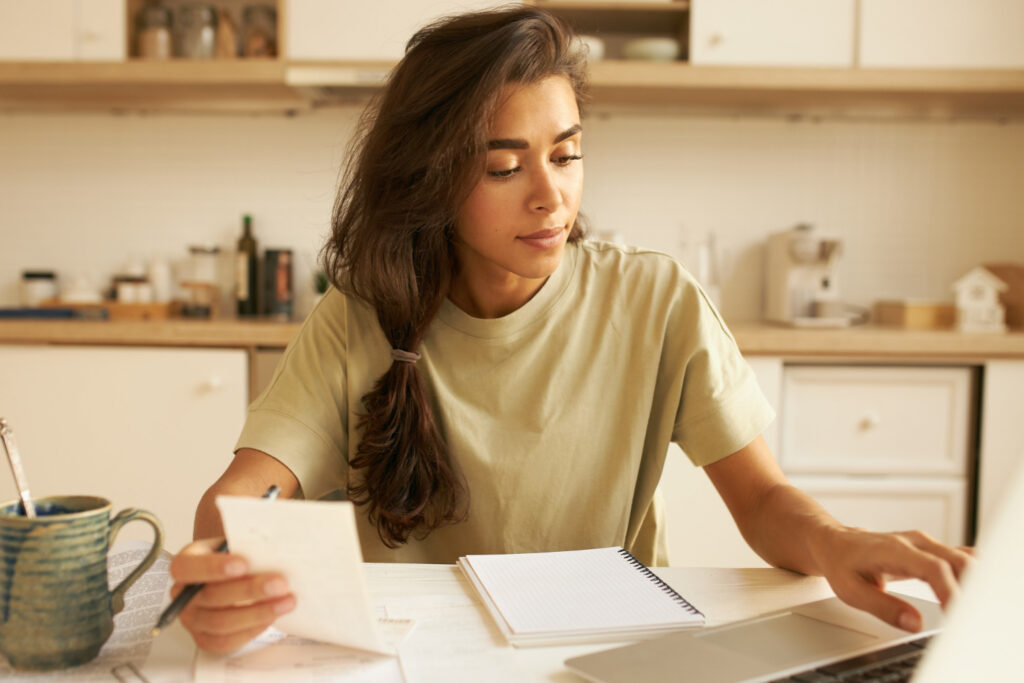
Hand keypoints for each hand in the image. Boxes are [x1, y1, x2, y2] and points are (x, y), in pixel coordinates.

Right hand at [169, 538, 296, 652]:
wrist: (235, 575)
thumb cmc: (237, 555)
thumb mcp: (237, 542)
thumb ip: (246, 543)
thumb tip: (272, 546)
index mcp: (186, 563)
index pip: (186, 567)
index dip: (213, 567)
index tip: (244, 564)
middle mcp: (183, 594)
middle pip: (211, 597)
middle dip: (249, 590)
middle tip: (280, 583)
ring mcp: (192, 620)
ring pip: (220, 622)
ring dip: (257, 612)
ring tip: (286, 601)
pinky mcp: (205, 639)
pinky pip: (226, 641)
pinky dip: (251, 629)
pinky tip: (272, 616)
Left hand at [814, 526, 973, 631]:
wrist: (835, 543)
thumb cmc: (841, 564)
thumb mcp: (852, 591)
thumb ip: (884, 608)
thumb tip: (914, 623)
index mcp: (894, 549)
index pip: (933, 567)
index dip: (950, 591)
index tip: (956, 614)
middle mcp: (914, 542)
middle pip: (958, 560)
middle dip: (971, 588)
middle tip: (970, 618)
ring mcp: (925, 544)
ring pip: (964, 558)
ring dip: (976, 582)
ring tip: (974, 610)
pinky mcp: (930, 550)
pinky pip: (960, 558)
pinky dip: (972, 576)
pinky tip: (974, 595)